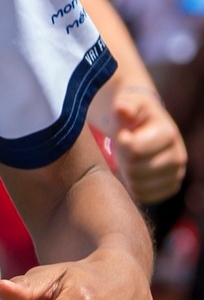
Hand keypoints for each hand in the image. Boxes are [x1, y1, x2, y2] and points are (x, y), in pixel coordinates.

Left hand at [112, 89, 186, 204]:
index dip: (121, 144)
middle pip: (136, 171)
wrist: (143, 125)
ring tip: (129, 158)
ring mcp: (177, 174)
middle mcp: (179, 156)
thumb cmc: (133, 113)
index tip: (122, 134)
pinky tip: (133, 170)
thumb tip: (123, 109)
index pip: (135, 151)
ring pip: (139, 186)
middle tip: (124, 148)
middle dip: (123, 159)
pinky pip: (144, 197)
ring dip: (127, 173)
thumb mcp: (128, 102)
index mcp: (169, 133)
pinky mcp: (170, 187)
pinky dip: (133, 186)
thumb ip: (125, 104)